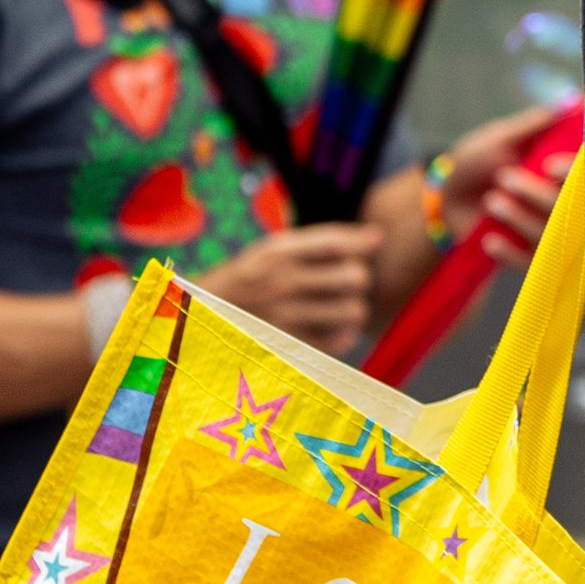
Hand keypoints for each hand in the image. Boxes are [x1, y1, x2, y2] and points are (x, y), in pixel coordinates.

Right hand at [206, 224, 381, 352]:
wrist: (206, 317)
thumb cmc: (252, 279)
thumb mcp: (274, 250)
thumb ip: (323, 242)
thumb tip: (378, 237)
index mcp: (277, 252)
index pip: (337, 243)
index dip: (363, 242)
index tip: (371, 244)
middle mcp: (282, 282)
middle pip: (355, 277)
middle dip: (359, 276)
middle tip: (347, 280)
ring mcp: (286, 317)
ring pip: (354, 310)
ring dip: (354, 307)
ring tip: (340, 304)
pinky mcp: (290, 346)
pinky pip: (342, 340)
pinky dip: (345, 333)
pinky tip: (332, 326)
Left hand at [435, 103, 575, 264]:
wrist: (444, 198)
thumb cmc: (475, 161)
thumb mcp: (501, 136)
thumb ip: (535, 124)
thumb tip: (569, 104)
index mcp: (560, 172)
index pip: (583, 176)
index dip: (573, 173)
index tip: (552, 166)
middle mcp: (560, 203)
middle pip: (569, 209)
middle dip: (536, 194)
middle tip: (504, 177)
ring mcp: (545, 233)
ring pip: (550, 237)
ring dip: (519, 219)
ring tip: (490, 201)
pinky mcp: (528, 257)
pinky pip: (530, 264)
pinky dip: (511, 254)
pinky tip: (489, 240)